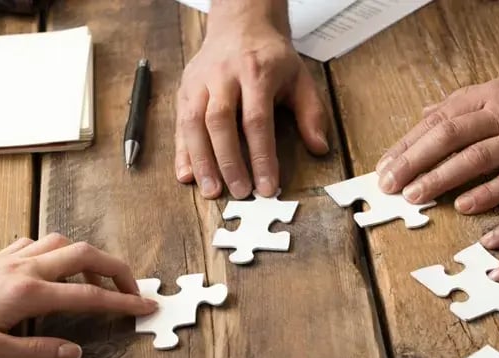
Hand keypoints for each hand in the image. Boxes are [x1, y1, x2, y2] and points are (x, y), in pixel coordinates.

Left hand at [0, 234, 155, 357]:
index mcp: (28, 293)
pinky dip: (58, 252)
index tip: (146, 306)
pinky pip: (38, 243)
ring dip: (89, 257)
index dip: (123, 302)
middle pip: (85, 255)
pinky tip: (57, 269)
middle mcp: (24, 268)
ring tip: (98, 280)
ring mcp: (11, 258)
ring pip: (63, 242)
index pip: (89, 295)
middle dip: (117, 270)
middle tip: (133, 289)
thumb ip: (39, 351)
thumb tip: (74, 352)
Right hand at [175, 3, 328, 199]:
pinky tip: (186, 175)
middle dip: (229, 161)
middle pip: (220, 122)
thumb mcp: (300, 78)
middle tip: (239, 192)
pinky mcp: (185, 89)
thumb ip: (311, 113)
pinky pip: (179, 123)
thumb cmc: (271, 57)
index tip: (267, 186)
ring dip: (201, 161)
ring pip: (193, 123)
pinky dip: (181, 152)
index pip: (257, 120)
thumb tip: (319, 148)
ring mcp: (200, 82)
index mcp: (256, 72)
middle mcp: (223, 76)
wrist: (240, 24)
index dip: (261, 156)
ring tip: (211, 190)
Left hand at [375, 52, 498, 213]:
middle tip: (390, 185)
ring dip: (442, 177)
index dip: (409, 144)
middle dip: (414, 161)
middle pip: (449, 136)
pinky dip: (490, 191)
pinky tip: (466, 205)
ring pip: (477, 156)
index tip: (385, 166)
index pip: (440, 120)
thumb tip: (429, 114)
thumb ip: (468, 103)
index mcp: (492, 96)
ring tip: (416, 196)